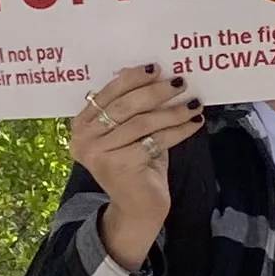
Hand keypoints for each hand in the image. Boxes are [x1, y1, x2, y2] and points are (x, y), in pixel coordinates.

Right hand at [69, 64, 200, 269]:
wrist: (137, 208)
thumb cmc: (136, 164)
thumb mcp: (130, 132)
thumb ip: (132, 106)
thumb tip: (150, 71)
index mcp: (80, 125)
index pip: (107, 94)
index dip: (132, 78)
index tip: (157, 67)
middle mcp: (83, 139)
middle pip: (124, 106)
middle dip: (155, 91)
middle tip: (180, 82)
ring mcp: (99, 154)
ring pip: (142, 123)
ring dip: (172, 111)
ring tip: (194, 103)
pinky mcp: (120, 166)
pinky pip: (155, 140)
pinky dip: (178, 130)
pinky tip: (194, 123)